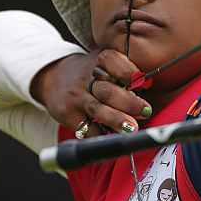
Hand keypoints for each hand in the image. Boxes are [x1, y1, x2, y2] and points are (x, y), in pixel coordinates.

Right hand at [30, 50, 151, 134]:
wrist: (52, 77)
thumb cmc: (90, 73)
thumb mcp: (104, 62)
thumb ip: (124, 72)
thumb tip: (148, 86)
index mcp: (99, 60)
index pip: (113, 61)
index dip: (128, 71)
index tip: (141, 81)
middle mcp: (86, 78)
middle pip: (108, 90)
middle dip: (128, 102)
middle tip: (145, 110)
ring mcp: (76, 97)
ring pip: (98, 109)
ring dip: (116, 120)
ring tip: (131, 129)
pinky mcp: (68, 114)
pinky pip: (87, 128)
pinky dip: (101, 135)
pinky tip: (114, 139)